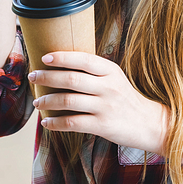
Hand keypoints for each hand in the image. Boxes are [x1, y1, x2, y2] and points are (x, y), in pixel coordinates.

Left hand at [28, 51, 168, 153]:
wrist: (149, 123)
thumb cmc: (125, 98)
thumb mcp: (114, 78)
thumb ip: (94, 72)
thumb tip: (62, 64)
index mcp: (110, 70)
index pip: (83, 59)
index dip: (62, 57)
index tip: (44, 57)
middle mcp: (108, 86)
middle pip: (71, 79)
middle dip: (48, 77)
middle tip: (32, 77)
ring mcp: (105, 107)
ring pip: (69, 100)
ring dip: (48, 100)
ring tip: (37, 102)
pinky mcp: (102, 126)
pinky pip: (73, 123)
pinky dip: (56, 122)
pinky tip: (47, 122)